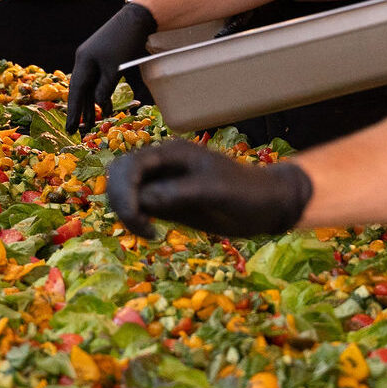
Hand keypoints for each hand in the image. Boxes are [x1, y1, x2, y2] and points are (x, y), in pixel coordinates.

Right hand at [65, 1, 156, 134]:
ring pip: (91, 87)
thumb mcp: (115, 68)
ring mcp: (94, 59)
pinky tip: (106, 108)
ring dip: (92, 105)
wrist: (138, 19)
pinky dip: (102, 94)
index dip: (73, 111)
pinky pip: (100, 81)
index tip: (70, 128)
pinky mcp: (105, 59)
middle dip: (80, 111)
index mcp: (83, 61)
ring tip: (91, 125)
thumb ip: (105, 88)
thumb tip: (99, 106)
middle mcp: (85, 60)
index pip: (76, 91)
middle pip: (81, 91)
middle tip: (77, 132)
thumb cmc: (125, 42)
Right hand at [106, 141, 312, 238]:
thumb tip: (144, 200)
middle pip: (119, 175)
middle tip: (142, 227)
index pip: (131, 164)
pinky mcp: (167, 202)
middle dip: (120, 201)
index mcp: (173, 153)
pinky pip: (138, 207)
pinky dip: (136, 220)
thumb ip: (181, 193)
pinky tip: (153, 234)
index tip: (137, 216)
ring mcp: (163, 183)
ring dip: (126, 212)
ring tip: (148, 232)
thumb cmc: (247, 192)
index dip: (124, 189)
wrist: (267, 205)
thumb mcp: (216, 191)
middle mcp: (163, 165)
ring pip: (125, 192)